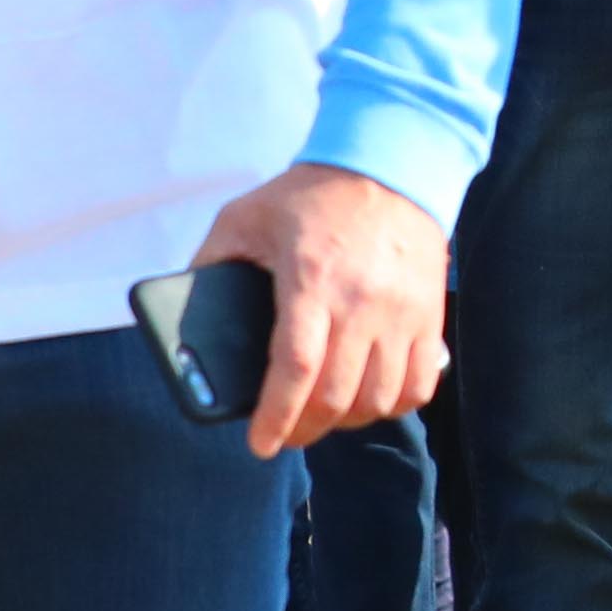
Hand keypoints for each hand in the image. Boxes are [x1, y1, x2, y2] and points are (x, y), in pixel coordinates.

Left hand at [192, 160, 451, 460]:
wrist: (390, 166)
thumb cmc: (310, 195)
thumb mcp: (244, 216)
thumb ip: (210, 261)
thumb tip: (182, 314)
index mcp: (311, 279)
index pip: (295, 368)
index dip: (276, 416)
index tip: (260, 443)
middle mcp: (361, 301)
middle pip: (336, 395)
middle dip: (304, 429)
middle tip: (286, 434)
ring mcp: (401, 311)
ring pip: (378, 398)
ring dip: (347, 421)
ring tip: (325, 416)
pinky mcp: (429, 315)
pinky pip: (418, 384)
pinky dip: (393, 404)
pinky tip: (370, 400)